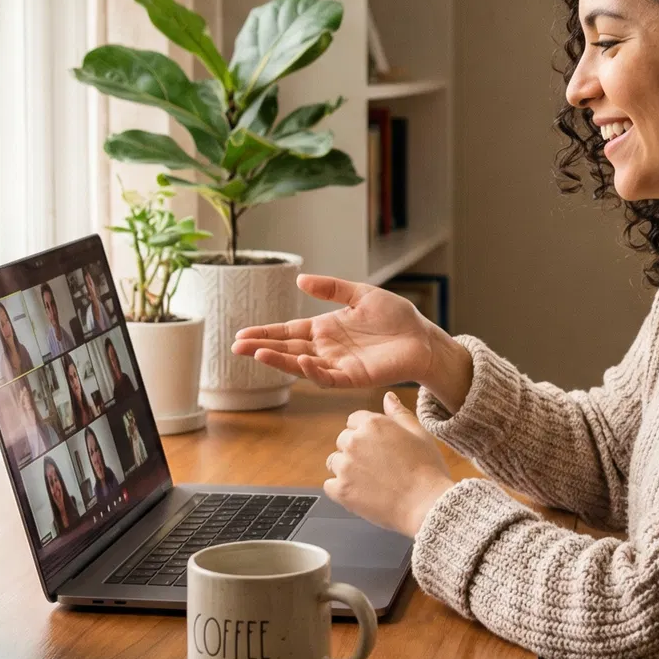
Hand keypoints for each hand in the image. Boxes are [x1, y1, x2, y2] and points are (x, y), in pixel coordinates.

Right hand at [232, 275, 473, 407]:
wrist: (422, 337)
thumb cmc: (396, 317)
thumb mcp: (360, 294)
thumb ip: (331, 288)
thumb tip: (300, 280)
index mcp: (325, 329)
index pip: (288, 332)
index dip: (266, 334)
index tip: (242, 335)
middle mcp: (326, 349)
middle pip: (287, 349)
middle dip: (262, 348)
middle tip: (237, 347)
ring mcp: (337, 364)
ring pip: (301, 365)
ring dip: (280, 360)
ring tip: (258, 354)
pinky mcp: (352, 377)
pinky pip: (327, 377)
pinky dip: (312, 370)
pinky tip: (299, 359)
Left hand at [325, 393, 455, 538]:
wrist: (426, 504)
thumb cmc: (427, 470)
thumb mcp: (420, 433)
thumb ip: (399, 413)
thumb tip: (387, 397)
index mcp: (373, 424)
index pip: (354, 420)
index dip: (366, 432)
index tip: (377, 446)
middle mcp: (355, 441)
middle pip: (343, 440)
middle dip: (355, 450)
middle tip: (377, 466)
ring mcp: (345, 466)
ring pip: (334, 462)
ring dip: (346, 469)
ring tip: (369, 481)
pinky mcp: (341, 490)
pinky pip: (329, 485)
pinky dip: (341, 489)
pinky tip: (360, 493)